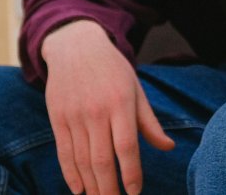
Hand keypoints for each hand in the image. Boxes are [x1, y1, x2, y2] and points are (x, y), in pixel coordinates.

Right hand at [41, 20, 173, 194]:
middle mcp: (96, 111)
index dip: (131, 173)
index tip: (135, 192)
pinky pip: (64, 153)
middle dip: (109, 189)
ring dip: (91, 186)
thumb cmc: (113, 70)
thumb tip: (168, 147)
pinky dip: (71, 175)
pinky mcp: (57, 118)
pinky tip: (79, 189)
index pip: (127, 147)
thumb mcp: (136, 90)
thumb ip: (149, 122)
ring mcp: (74, 115)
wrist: (75, 45)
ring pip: (82, 160)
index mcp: (120, 103)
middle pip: (102, 160)